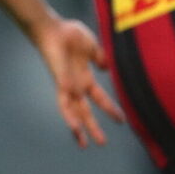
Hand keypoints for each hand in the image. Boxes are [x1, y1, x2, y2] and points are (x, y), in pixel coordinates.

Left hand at [34, 17, 124, 147]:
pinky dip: (69, 116)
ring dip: (81, 128)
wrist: (53, 29)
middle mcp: (75, 85)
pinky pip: (64, 103)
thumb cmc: (70, 34)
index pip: (99, 98)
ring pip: (74, 112)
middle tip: (102, 142)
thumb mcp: (92, 47)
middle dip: (93, 127)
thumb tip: (106, 68)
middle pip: (85, 111)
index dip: (109, 109)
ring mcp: (67, 86)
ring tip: (86, 144)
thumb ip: (100, 58)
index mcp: (84, 77)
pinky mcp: (60, 83)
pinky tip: (74, 127)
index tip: (121, 120)